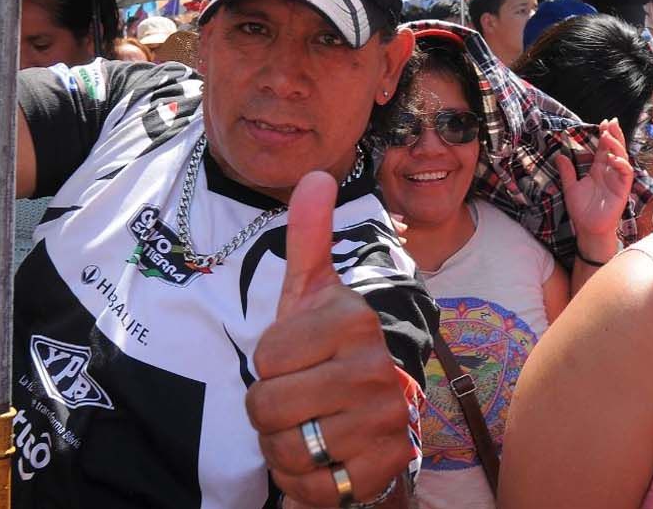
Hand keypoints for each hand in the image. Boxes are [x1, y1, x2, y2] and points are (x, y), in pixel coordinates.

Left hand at [247, 172, 412, 506]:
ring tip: (311, 427)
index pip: (267, 357)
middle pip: (268, 406)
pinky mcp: (384, 468)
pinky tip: (324, 460)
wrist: (370, 423)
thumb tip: (315, 175)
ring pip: (285, 449)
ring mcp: (385, 421)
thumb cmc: (326, 355)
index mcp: (356, 320)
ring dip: (285, 448)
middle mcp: (378, 369)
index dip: (268, 365)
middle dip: (269, 413)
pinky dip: (303, 483)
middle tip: (298, 400)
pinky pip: (309, 488)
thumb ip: (308, 238)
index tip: (296, 360)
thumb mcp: (310, 296)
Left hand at [556, 120, 633, 261]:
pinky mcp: (622, 189)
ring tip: (608, 136)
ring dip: (617, 146)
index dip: (605, 135)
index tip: (603, 122)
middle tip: (612, 121)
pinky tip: (614, 158)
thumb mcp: (570, 187)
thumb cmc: (581, 210)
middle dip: (615, 135)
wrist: (588, 228)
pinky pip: (626, 174)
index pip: (604, 148)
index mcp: (598, 170)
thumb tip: (559, 155)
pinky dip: (621, 165)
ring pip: (622, 158)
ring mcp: (617, 180)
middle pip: (615, 149)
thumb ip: (567, 172)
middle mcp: (610, 172)